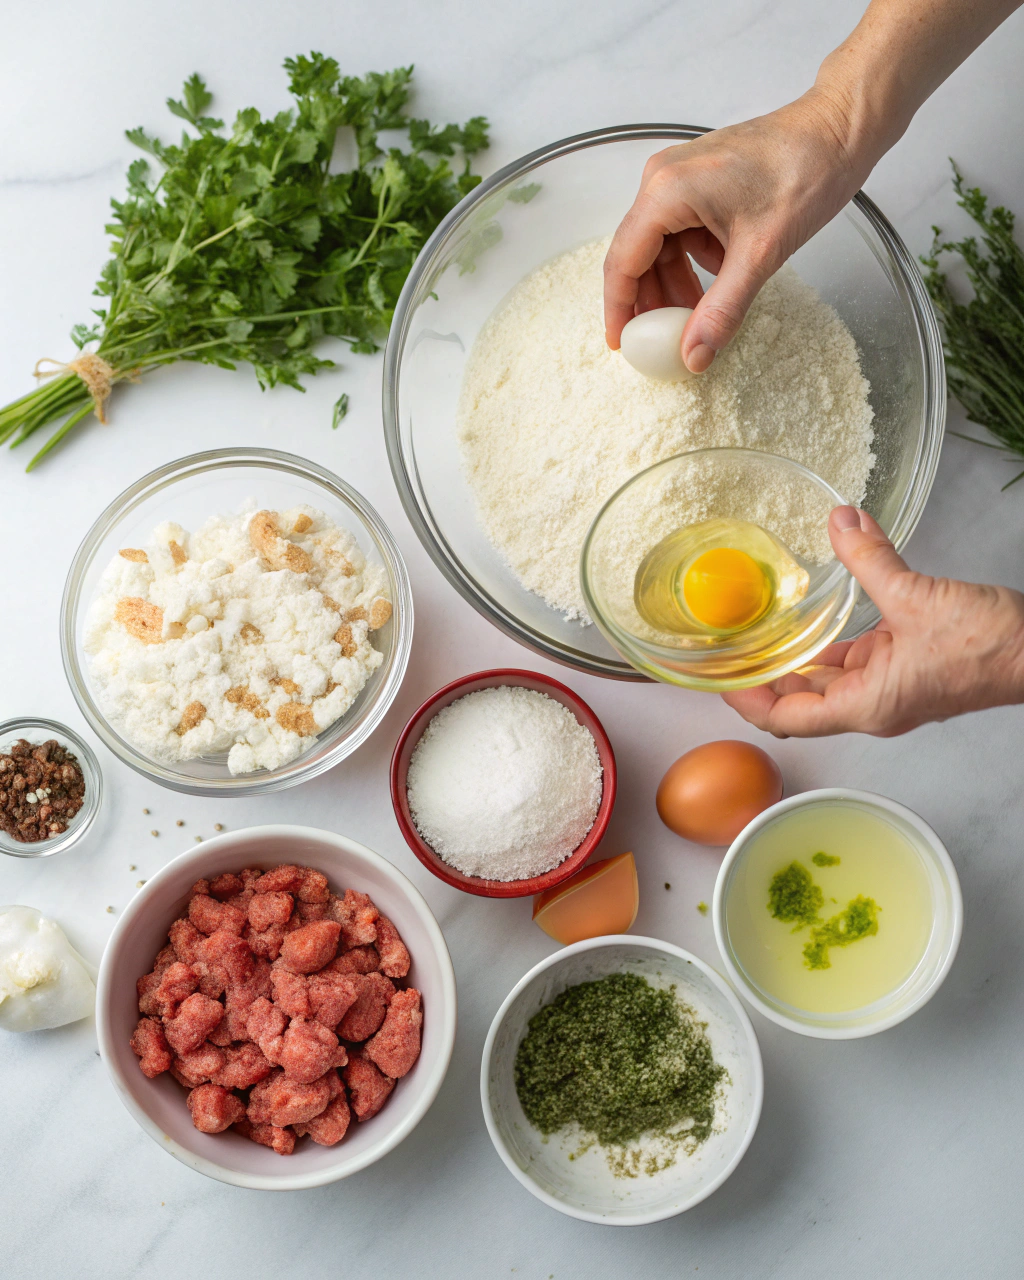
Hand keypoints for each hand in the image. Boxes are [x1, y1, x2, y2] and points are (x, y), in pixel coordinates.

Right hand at [603, 90, 865, 372]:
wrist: (839, 130)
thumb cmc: (805, 172)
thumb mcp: (760, 255)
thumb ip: (722, 310)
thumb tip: (693, 355)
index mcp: (666, 191)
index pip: (623, 261)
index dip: (619, 308)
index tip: (622, 344)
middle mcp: (663, 180)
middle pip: (639, 255)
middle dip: (651, 301)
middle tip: (662, 341)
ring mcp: (679, 178)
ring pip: (661, 247)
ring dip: (675, 285)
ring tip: (695, 319)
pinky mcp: (699, 181)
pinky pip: (681, 232)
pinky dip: (694, 263)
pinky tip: (717, 283)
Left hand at [721, 507, 1023, 737]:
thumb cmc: (990, 647)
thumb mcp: (917, 597)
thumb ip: (871, 560)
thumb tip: (841, 523)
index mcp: (866, 704)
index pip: (786, 718)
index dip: (748, 701)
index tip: (721, 678)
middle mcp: (871, 704)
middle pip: (799, 700)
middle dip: (764, 675)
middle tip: (732, 646)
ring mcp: (889, 688)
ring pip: (827, 677)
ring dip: (798, 654)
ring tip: (762, 627)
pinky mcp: (905, 667)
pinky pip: (856, 658)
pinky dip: (834, 638)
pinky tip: (819, 609)